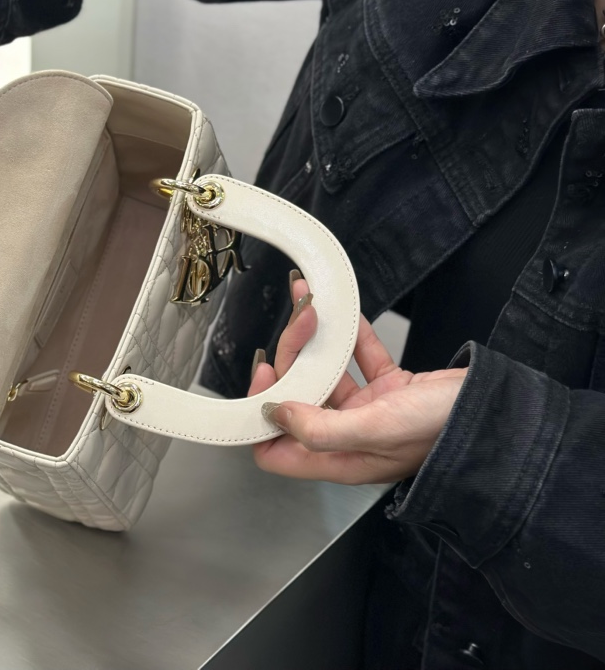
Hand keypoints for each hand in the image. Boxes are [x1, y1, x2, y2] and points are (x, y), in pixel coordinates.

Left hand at [247, 275, 465, 484]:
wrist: (501, 416)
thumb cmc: (445, 432)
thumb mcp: (377, 430)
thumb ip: (321, 428)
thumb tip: (275, 414)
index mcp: (339, 459)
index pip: (275, 450)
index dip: (261, 416)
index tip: (263, 375)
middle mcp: (348, 437)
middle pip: (298, 397)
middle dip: (292, 356)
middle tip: (300, 320)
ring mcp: (369, 410)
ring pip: (326, 372)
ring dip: (315, 339)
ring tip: (310, 304)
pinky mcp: (392, 388)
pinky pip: (360, 356)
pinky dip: (350, 334)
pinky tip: (342, 312)